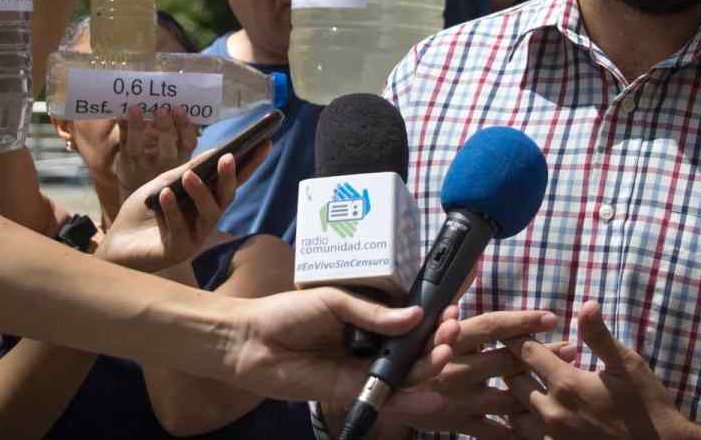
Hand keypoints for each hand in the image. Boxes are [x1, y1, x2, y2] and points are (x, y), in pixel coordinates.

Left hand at [96, 140, 265, 272]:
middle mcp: (205, 218)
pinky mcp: (178, 250)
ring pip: (209, 213)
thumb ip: (188, 170)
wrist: (116, 242)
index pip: (231, 180)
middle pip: (226, 197)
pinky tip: (165, 196)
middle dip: (229, 177)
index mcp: (204, 200)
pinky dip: (173, 211)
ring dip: (201, 192)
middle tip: (227, 158)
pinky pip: (180, 228)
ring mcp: (194, 236)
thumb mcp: (163, 183)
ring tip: (189, 176)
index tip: (265, 143)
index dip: (250, 164)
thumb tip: (215, 151)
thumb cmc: (142, 212)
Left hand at [113, 108, 198, 201]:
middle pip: (166, 151)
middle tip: (162, 110)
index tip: (179, 109)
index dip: (185, 128)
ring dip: (137, 129)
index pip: (188, 144)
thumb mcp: (177, 153)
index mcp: (181, 158)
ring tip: (135, 109)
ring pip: (138, 150)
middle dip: (165, 130)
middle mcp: (164, 166)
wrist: (140, 188)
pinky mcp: (125, 164)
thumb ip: (181, 134)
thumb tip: (184, 104)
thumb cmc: (163, 161)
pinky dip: (122, 129)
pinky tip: (120, 114)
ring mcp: (142, 167)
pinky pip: (122, 146)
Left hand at [230, 289, 460, 414]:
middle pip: (411, 347)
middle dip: (436, 340)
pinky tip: (431, 396)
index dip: (430, 315)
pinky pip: (384, 396)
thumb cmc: (285, 313)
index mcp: (365, 316)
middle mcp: (367, 343)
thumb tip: (414, 317)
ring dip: (428, 366)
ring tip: (444, 353)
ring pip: (404, 373)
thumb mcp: (333, 301)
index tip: (452, 306)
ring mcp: (360, 368)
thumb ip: (373, 313)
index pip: (406, 319)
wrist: (248, 341)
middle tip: (452, 329)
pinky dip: (409, 399)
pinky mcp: (349, 391)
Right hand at [398, 308, 571, 438]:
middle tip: (572, 347)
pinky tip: (544, 424)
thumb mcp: (425, 318)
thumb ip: (451, 292)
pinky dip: (519, 430)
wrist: (383, 393)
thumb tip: (472, 262)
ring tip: (565, 379)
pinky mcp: (458, 423)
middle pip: (507, 360)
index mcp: (449, 339)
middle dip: (542, 354)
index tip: (549, 317)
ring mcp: (458, 399)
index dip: (521, 321)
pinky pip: (495, 430)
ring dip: (539, 389)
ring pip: (508, 397)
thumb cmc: (409, 348)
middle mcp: (455, 368)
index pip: (491, 326)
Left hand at [507, 301, 685, 439]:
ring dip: (517, 397)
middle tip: (523, 356)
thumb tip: (587, 304)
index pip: (525, 352)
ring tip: (528, 385)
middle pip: (513, 382)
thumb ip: (600, 335)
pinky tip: (536, 413)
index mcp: (567, 385)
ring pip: (514, 414)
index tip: (516, 330)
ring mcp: (553, 439)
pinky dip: (525, 424)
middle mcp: (553, 413)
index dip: (519, 338)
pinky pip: (527, 438)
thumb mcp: (628, 365)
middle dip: (515, 365)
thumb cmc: (648, 405)